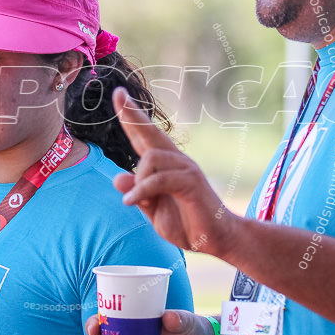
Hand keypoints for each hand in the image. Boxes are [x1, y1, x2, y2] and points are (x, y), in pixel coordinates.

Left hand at [112, 87, 236, 255]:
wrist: (217, 240)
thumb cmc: (187, 224)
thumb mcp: (154, 211)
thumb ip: (138, 195)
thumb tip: (117, 177)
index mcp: (165, 165)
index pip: (144, 137)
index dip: (131, 116)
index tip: (118, 94)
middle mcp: (176, 160)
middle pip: (150, 131)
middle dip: (133, 113)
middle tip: (118, 94)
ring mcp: (186, 168)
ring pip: (150, 158)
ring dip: (137, 180)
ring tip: (134, 200)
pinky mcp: (191, 182)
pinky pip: (160, 179)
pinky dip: (142, 190)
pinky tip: (130, 202)